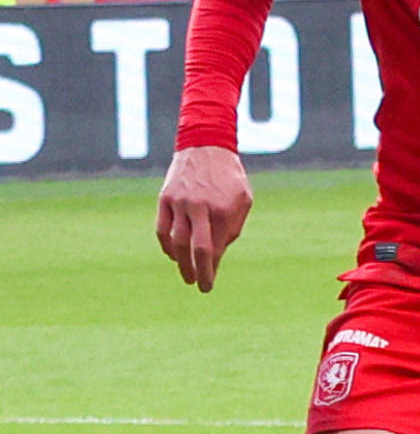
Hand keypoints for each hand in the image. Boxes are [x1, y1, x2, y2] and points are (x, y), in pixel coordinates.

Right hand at [155, 143, 252, 290]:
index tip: (210, 282)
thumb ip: (232, 227)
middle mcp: (200, 207)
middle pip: (195, 249)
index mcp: (223, 209)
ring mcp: (179, 203)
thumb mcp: (243, 200)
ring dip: (180, 263)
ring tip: (187, 275)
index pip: (216, 248)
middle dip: (198, 272)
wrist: (205, 147)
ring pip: (176, 242)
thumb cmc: (229, 177)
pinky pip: (162, 230)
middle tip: (200, 286)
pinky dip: (166, 246)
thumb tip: (218, 254)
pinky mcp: (164, 199)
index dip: (212, 268)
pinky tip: (172, 256)